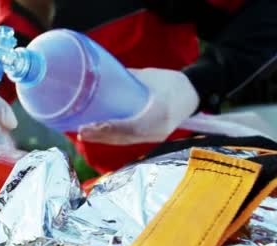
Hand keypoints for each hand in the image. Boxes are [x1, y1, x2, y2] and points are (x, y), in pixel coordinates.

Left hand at [78, 68, 198, 144]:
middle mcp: (158, 128)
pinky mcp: (153, 137)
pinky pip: (130, 140)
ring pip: (126, 140)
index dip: (109, 128)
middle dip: (101, 136)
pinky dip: (114, 138)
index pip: (131, 126)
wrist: (194, 94)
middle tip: (82, 131)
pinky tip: (99, 135)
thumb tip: (101, 74)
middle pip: (125, 137)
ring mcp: (156, 135)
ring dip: (104, 139)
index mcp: (160, 111)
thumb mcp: (150, 77)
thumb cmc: (172, 82)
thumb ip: (127, 78)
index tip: (90, 126)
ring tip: (85, 134)